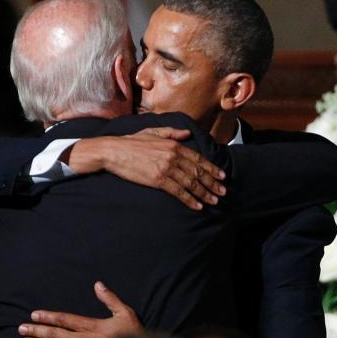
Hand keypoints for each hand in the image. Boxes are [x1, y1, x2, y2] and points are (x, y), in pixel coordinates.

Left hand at [18, 281, 142, 337]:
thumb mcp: (125, 313)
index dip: (48, 317)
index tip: (34, 315)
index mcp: (92, 326)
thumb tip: (98, 284)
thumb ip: (110, 299)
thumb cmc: (133, 335)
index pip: (65, 319)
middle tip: (21, 329)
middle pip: (56, 334)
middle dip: (37, 331)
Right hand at [67, 127, 225, 209]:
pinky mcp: (158, 180)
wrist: (114, 151)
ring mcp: (166, 168)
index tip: (222, 176)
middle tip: (223, 192)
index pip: (198, 158)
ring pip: (191, 183)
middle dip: (212, 183)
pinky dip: (189, 199)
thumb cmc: (131, 142)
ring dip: (204, 193)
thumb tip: (187, 134)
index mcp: (173, 144)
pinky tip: (197, 205)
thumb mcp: (153, 132)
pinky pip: (178, 192)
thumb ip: (172, 132)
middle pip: (197, 172)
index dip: (211, 168)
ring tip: (214, 200)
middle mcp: (173, 156)